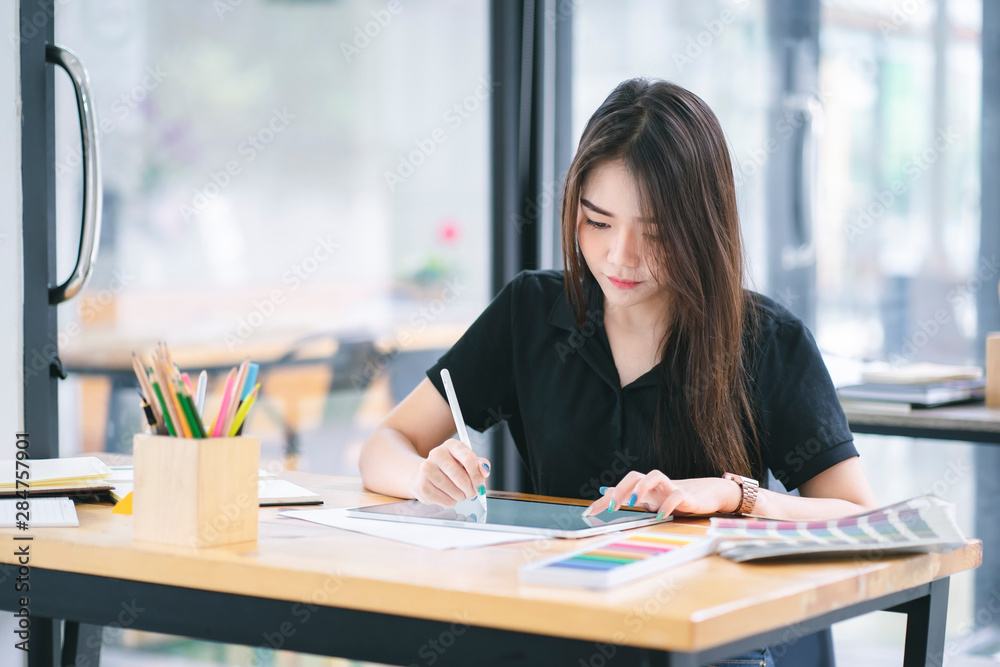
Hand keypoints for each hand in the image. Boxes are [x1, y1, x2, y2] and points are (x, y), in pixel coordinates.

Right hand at [410, 438, 490, 507]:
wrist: (423, 475)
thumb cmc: (449, 469)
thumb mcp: (466, 462)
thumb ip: (479, 465)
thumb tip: (484, 471)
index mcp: (451, 445)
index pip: (468, 458)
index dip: (477, 475)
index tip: (480, 485)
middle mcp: (437, 454)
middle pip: (461, 478)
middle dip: (471, 490)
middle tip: (472, 493)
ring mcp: (427, 469)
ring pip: (455, 491)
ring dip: (461, 496)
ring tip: (459, 493)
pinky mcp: (422, 486)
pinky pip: (446, 500)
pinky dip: (451, 502)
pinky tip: (448, 496)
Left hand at [581, 470, 740, 517]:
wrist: (707, 494)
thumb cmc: (675, 497)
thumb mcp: (650, 500)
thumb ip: (629, 497)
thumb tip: (604, 493)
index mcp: (645, 487)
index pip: (621, 486)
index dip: (605, 498)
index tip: (590, 511)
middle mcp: (655, 485)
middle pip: (635, 475)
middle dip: (622, 489)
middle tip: (614, 506)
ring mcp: (671, 487)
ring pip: (655, 476)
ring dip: (643, 488)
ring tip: (636, 503)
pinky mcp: (687, 496)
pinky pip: (676, 495)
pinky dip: (667, 504)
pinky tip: (661, 515)